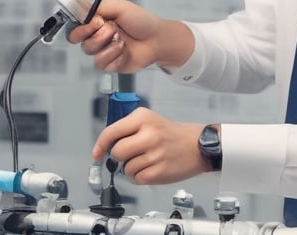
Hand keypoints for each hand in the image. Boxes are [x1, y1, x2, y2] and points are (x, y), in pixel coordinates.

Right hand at [67, 0, 162, 72]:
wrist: (157, 40)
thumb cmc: (142, 21)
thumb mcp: (118, 7)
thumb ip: (95, 6)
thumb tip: (76, 4)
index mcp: (95, 20)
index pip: (74, 25)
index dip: (80, 26)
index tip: (95, 23)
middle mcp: (96, 35)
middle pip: (77, 40)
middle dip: (96, 35)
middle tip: (112, 30)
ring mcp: (101, 50)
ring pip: (89, 52)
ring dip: (108, 45)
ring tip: (122, 41)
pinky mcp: (108, 64)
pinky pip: (101, 64)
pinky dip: (115, 57)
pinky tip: (124, 52)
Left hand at [91, 108, 210, 184]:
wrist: (199, 145)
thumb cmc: (171, 134)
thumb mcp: (149, 120)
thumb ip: (128, 129)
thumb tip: (106, 145)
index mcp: (143, 118)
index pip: (111, 132)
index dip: (100, 145)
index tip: (97, 153)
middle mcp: (149, 134)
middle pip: (117, 152)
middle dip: (119, 157)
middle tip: (131, 154)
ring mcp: (155, 154)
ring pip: (126, 168)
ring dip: (131, 168)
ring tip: (146, 161)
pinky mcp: (160, 172)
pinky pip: (137, 179)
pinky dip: (139, 177)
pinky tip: (150, 169)